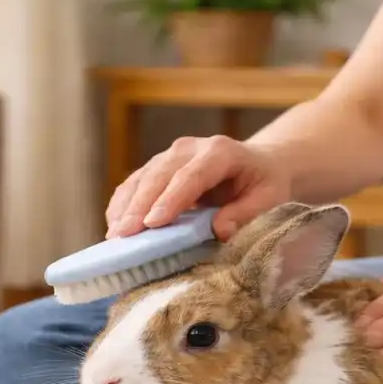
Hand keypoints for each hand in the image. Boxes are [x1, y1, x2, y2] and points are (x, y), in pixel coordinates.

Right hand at [105, 135, 291, 241]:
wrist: (258, 164)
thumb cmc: (264, 184)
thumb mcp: (269, 199)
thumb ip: (246, 213)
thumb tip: (220, 229)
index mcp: (220, 152)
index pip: (192, 175)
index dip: (171, 198)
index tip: (153, 222)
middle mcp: (190, 148)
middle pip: (159, 175)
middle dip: (139, 206)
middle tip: (123, 234)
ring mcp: (170, 155)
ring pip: (141, 178)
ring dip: (125, 206)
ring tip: (114, 235)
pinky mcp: (157, 168)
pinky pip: (134, 184)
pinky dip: (122, 204)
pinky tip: (113, 224)